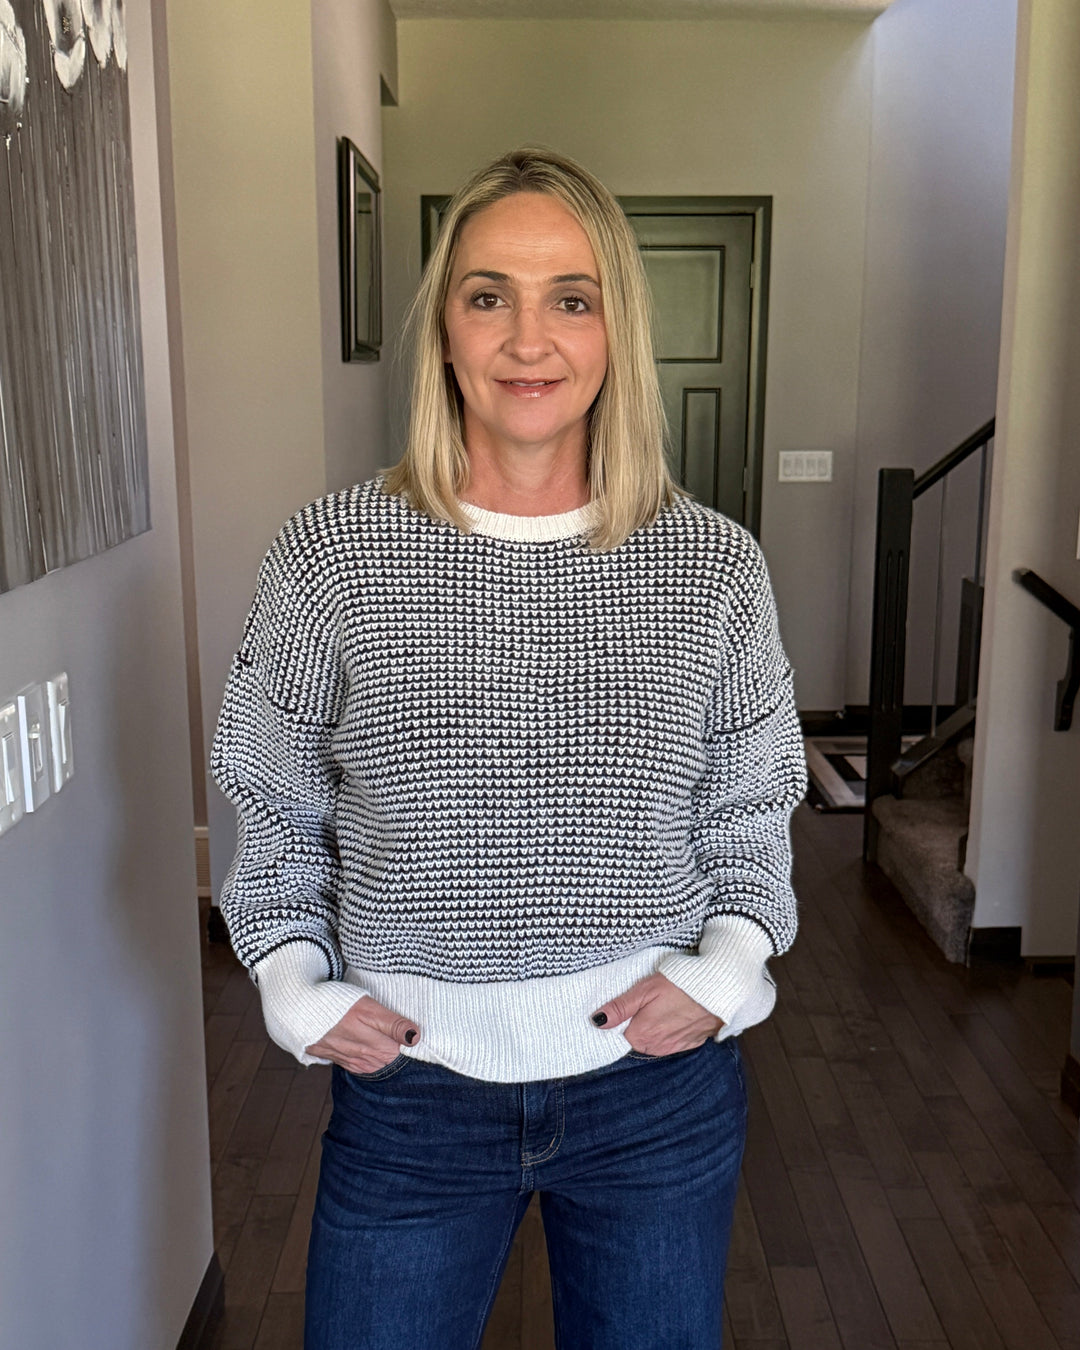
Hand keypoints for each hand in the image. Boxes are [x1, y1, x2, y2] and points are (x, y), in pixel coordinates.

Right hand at [307, 996, 420, 1073]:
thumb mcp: (369, 1010)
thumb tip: (417, 1037)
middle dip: (398, 1047)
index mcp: (380, 1049)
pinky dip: (368, 1055)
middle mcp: (369, 1061)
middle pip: (393, 1058)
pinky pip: (363, 1063)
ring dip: (383, 1051)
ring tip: (379, 1034)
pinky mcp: (342, 1061)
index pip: (407, 1053)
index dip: (411, 1041)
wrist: (299, 1013)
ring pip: (379, 1061)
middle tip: (395, 1029)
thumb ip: (394, 1024)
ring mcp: (355, 1063)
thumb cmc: (336, 1006)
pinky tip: (366, 1042)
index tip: (412, 1030)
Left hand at [591, 973, 722, 1055]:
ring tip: (664, 1005)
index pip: (620, 1033)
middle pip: (637, 1037)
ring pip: (655, 1040)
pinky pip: (673, 1040)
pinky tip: (677, 1013)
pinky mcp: (691, 1043)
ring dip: (656, 1027)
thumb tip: (597, 1021)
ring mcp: (674, 1047)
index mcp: (640, 1036)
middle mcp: (656, 1047)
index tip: (628, 1005)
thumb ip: (620, 1007)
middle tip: (648, 1001)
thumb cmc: (679, 985)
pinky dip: (672, 1029)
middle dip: (638, 1023)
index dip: (622, 1018)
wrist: (718, 989)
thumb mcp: (644, 990)